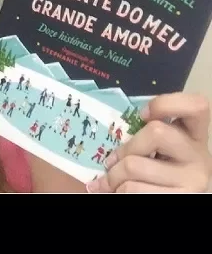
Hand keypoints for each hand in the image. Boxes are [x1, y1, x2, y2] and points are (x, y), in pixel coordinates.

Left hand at [86, 92, 211, 192]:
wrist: (167, 203)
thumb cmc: (152, 173)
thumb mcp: (154, 150)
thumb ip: (143, 136)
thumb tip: (107, 132)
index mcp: (192, 135)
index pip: (195, 105)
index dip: (166, 103)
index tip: (143, 115)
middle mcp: (199, 154)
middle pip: (156, 132)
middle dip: (124, 149)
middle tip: (112, 162)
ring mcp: (194, 178)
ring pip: (135, 165)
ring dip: (113, 175)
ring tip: (110, 182)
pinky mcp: (181, 198)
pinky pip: (133, 188)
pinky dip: (117, 191)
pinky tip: (119, 192)